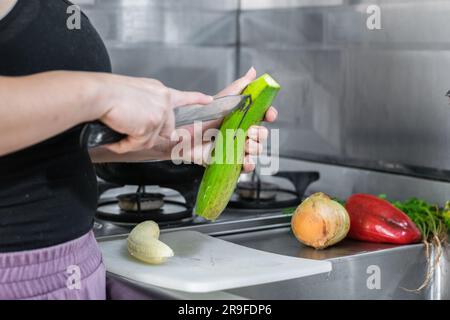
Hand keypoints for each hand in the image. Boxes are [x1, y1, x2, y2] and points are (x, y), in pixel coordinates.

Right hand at [96, 74, 212, 153]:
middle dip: (148, 134)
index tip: (209, 100)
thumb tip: (151, 123)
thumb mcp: (134, 94)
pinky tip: (118, 133)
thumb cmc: (107, 93)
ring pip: (150, 139)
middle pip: (165, 129)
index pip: (183, 97)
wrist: (98, 94)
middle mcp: (164, 100)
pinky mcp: (152, 125)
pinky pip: (138, 144)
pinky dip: (125, 143)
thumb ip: (147, 107)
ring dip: (133, 139)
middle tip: (130, 126)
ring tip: (119, 126)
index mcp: (159, 90)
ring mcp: (160, 113)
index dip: (197, 99)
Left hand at [171, 67, 277, 171]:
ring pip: (256, 150)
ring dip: (255, 148)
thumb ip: (239, 87)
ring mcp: (236, 147)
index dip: (270, 114)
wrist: (183, 136)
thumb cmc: (201, 117)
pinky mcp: (230, 160)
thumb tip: (252, 72)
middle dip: (260, 133)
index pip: (263, 115)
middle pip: (262, 134)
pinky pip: (245, 165)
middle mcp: (241, 132)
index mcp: (242, 117)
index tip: (270, 115)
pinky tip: (245, 160)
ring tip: (244, 144)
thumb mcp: (222, 99)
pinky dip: (249, 164)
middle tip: (250, 131)